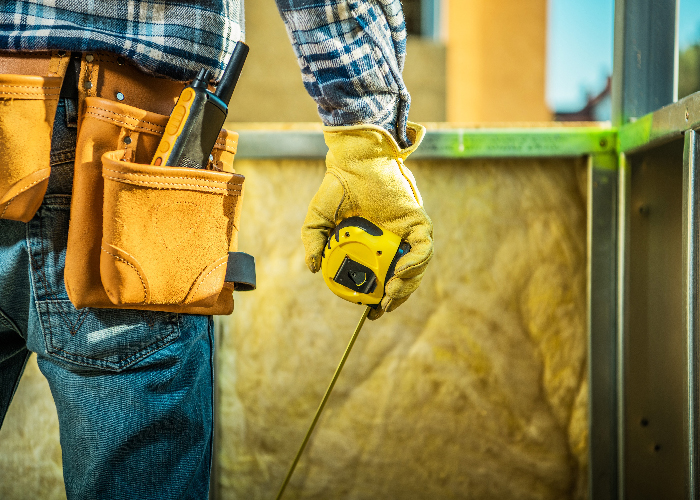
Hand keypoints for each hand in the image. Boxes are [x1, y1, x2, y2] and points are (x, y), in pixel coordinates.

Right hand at [301, 122, 432, 319]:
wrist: (353, 161)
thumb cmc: (337, 187)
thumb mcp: (318, 219)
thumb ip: (314, 243)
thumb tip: (312, 269)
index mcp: (374, 245)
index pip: (382, 278)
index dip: (379, 299)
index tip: (370, 314)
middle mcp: (394, 240)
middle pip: (403, 278)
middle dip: (396, 298)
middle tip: (380, 309)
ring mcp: (407, 231)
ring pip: (417, 267)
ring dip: (407, 286)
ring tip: (389, 296)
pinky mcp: (418, 220)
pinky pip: (423, 248)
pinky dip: (415, 263)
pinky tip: (400, 273)